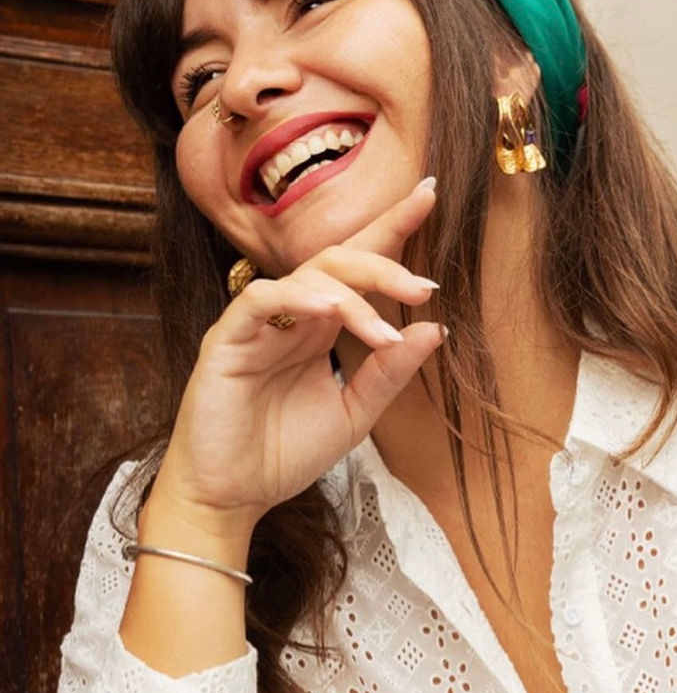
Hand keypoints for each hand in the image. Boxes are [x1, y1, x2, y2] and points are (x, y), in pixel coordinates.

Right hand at [146, 179, 441, 543]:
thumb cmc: (283, 454)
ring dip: (355, 294)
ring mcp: (258, 323)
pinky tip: (333, 312)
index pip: (359, 266)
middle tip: (423, 285)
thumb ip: (389, 372)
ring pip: (308, 275)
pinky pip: (263, 301)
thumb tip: (434, 328)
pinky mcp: (227, 339)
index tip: (430, 196)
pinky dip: (300, 299)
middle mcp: (292, 316)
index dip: (392, 229)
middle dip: (384, 258)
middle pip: (339, 259)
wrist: (230, 496)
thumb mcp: (353, 414)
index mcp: (321, 327)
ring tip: (387, 327)